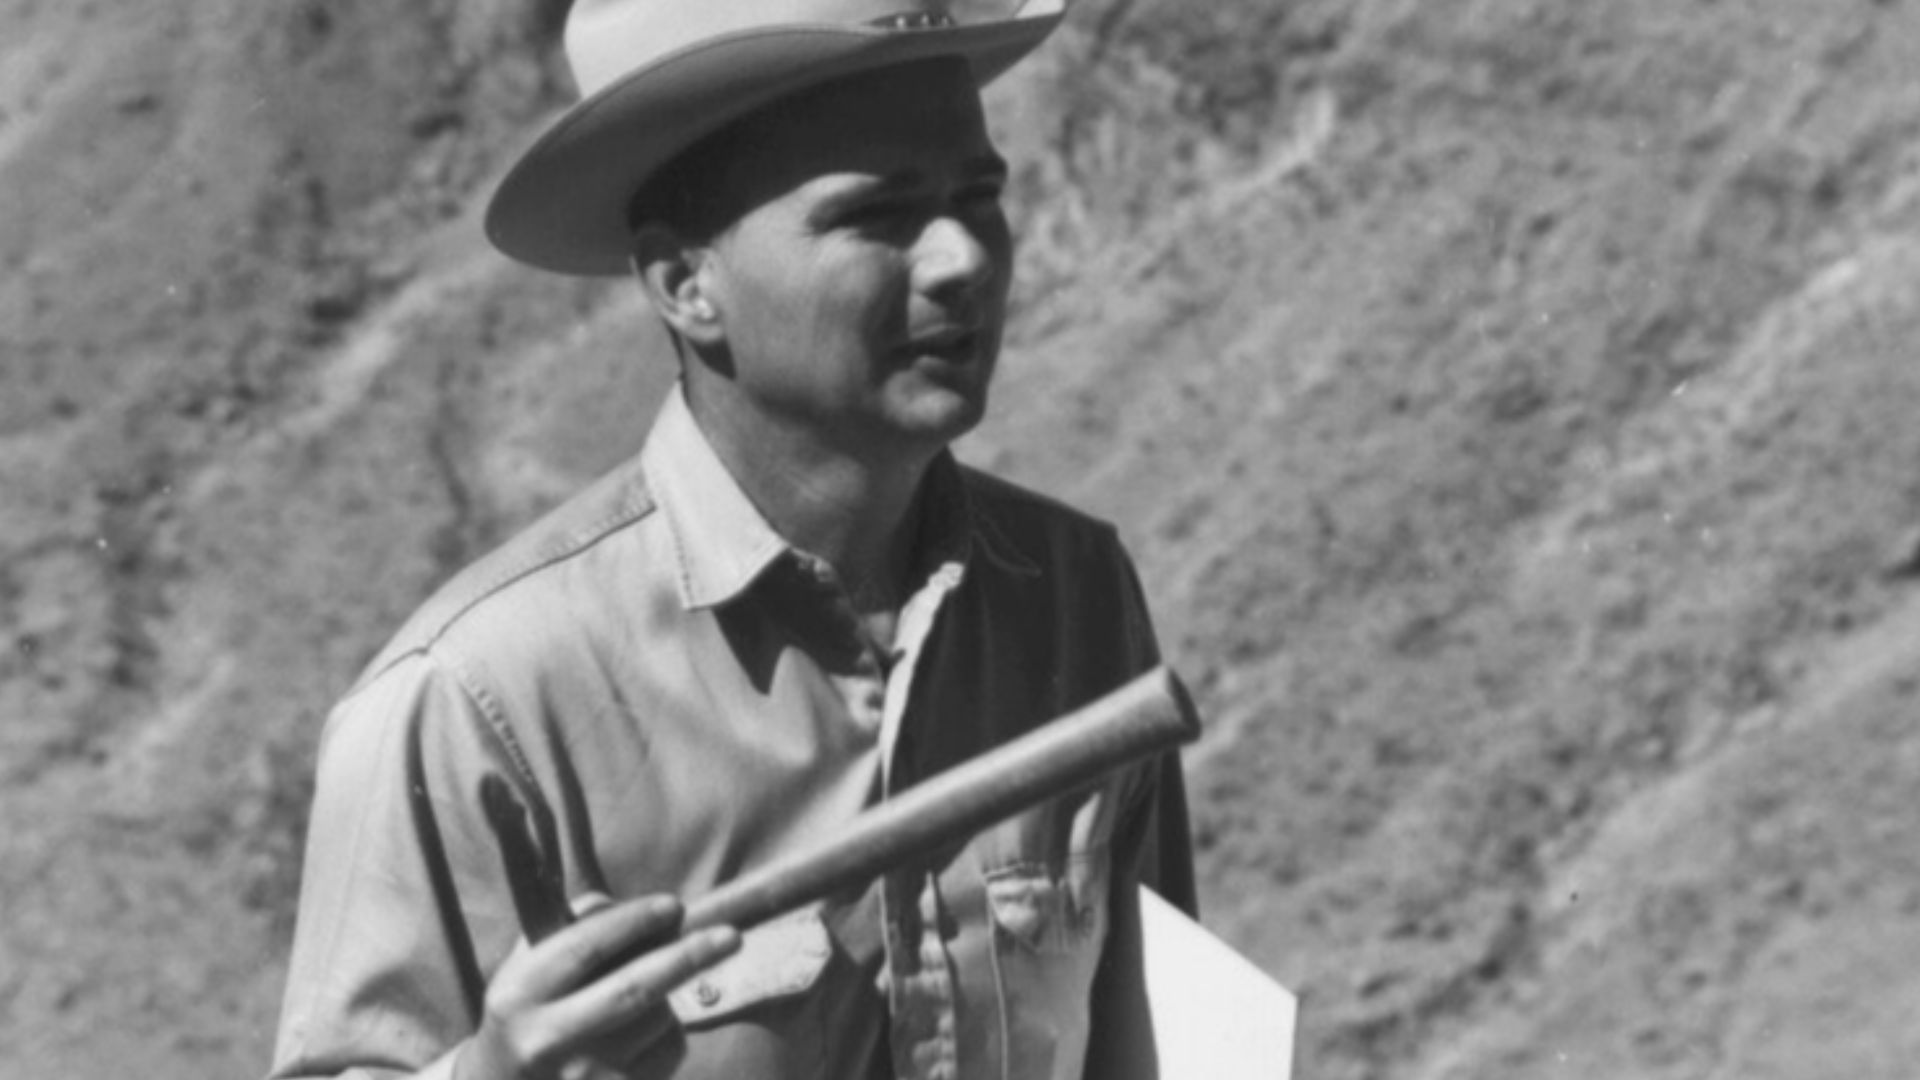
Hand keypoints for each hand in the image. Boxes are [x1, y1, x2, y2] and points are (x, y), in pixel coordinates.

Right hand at [457, 893, 740, 1079]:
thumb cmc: (531, 1015)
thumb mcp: (530, 969)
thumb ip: (579, 929)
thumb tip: (645, 912)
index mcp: (519, 995)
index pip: (585, 948)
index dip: (634, 922)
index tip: (674, 905)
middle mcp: (547, 1041)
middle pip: (633, 991)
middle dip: (687, 958)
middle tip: (731, 936)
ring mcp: (582, 1079)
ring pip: (658, 1019)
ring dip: (668, 997)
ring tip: (640, 1000)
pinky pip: (669, 1051)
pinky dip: (671, 1032)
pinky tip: (642, 1035)